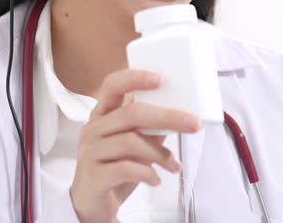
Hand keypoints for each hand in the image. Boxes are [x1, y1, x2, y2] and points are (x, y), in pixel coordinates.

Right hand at [70, 69, 201, 222]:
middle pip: (130, 113)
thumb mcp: (135, 144)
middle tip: (192, 123)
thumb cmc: (115, 168)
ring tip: (173, 165)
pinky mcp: (93, 176)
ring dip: (160, 153)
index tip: (160, 78)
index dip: (134, 78)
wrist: (92, 204)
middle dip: (166, 116)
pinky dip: (147, 173)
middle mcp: (93, 129)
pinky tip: (155, 179)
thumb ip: (151, 127)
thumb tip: (182, 114)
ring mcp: (90, 152)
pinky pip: (125, 168)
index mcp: (102, 115)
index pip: (112, 85)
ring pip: (131, 142)